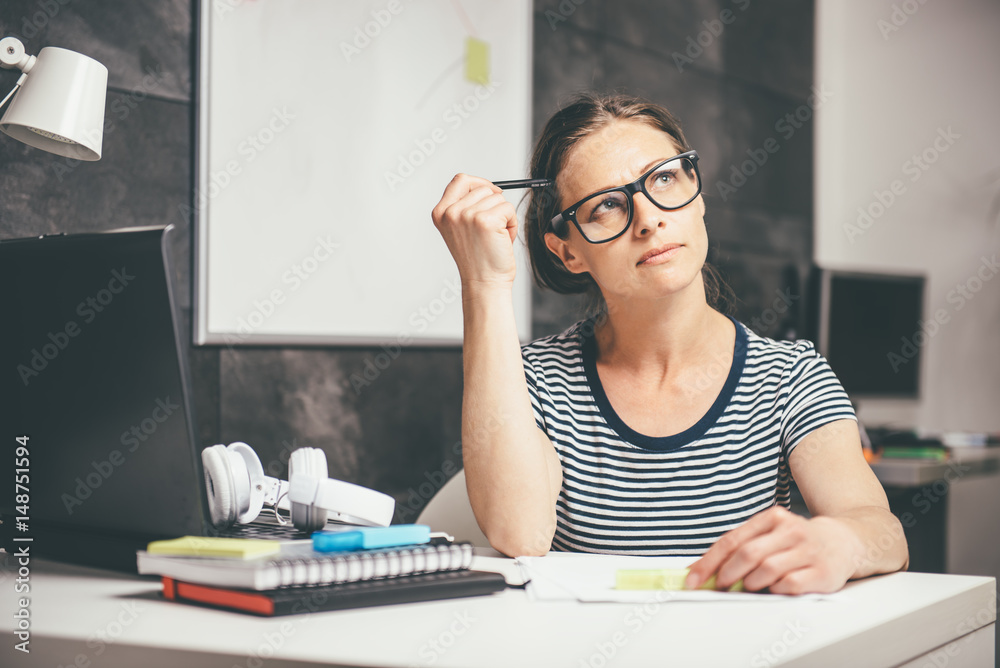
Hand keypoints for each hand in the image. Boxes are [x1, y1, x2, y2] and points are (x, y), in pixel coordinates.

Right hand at [431, 173, 518, 287]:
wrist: (484, 283)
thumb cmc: (477, 259)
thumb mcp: (460, 229)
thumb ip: (465, 206)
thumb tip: (489, 187)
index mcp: (441, 213)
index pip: (460, 180)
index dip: (479, 182)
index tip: (492, 192)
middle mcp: (451, 212)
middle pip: (484, 188)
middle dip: (495, 205)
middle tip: (492, 229)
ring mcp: (467, 215)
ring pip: (498, 198)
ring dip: (504, 216)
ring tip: (496, 236)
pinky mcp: (486, 221)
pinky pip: (509, 209)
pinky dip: (512, 223)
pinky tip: (503, 239)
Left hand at [684, 506, 863, 594]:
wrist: (844, 542)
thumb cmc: (797, 541)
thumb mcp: (770, 535)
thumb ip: (741, 548)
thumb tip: (704, 571)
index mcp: (771, 518)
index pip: (731, 540)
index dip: (708, 562)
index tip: (692, 580)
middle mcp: (790, 530)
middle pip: (747, 554)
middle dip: (727, 574)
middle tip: (720, 586)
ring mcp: (807, 550)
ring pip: (766, 570)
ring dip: (751, 583)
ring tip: (750, 587)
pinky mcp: (821, 572)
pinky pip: (788, 585)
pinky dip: (775, 590)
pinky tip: (775, 588)